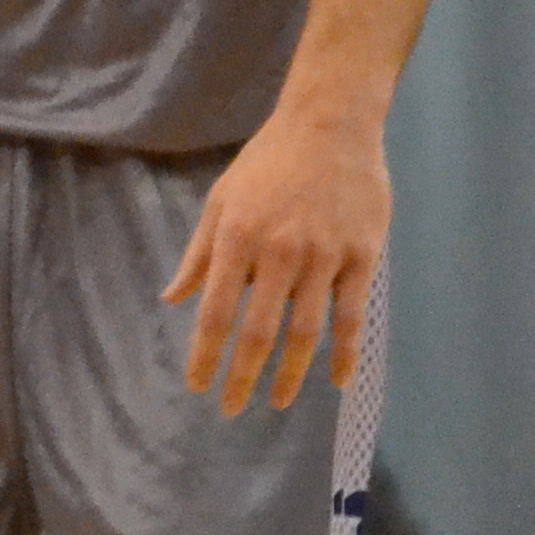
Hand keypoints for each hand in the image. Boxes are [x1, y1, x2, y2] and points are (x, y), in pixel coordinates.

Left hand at [165, 99, 387, 414]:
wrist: (329, 125)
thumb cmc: (266, 163)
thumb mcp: (220, 201)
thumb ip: (199, 255)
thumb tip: (172, 299)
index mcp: (237, 239)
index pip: (216, 311)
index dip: (206, 354)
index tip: (196, 385)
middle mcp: (279, 252)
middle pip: (259, 330)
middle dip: (241, 375)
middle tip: (230, 408)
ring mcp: (324, 255)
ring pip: (306, 330)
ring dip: (288, 373)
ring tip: (274, 401)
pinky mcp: (363, 256)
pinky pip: (352, 315)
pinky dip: (346, 353)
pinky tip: (336, 381)